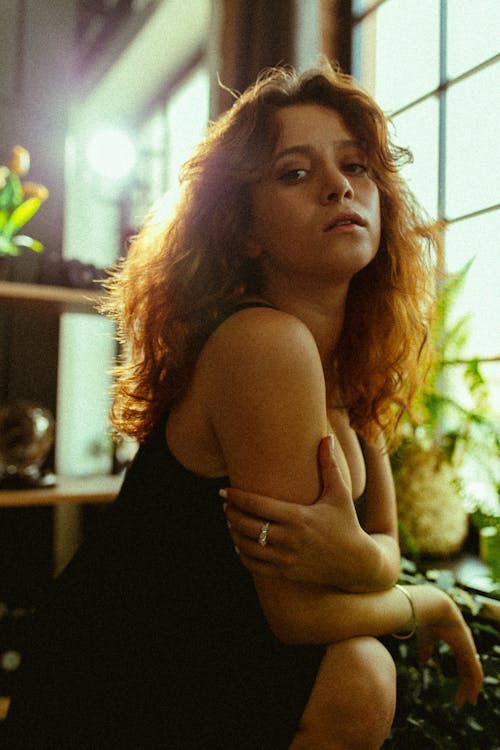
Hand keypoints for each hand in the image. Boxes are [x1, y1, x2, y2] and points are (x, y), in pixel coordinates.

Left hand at [221, 435, 368, 586]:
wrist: (356, 563)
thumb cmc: (346, 523)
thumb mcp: (340, 494)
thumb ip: (329, 465)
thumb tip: (326, 437)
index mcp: (298, 517)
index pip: (257, 505)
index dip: (236, 497)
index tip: (224, 491)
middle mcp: (289, 539)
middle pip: (246, 526)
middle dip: (231, 514)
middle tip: (226, 505)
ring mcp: (286, 559)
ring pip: (247, 547)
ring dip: (234, 533)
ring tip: (230, 522)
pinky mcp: (286, 573)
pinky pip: (254, 566)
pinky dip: (242, 554)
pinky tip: (240, 544)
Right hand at [412, 585, 483, 707]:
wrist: (433, 607)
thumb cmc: (427, 618)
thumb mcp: (425, 638)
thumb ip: (426, 649)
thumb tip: (423, 661)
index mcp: (457, 642)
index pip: (462, 663)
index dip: (461, 676)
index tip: (458, 688)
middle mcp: (465, 647)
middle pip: (468, 671)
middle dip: (466, 685)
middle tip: (463, 700)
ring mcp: (468, 649)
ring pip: (474, 674)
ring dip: (471, 689)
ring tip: (469, 702)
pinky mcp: (469, 651)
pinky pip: (476, 673)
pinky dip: (475, 686)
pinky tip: (472, 696)